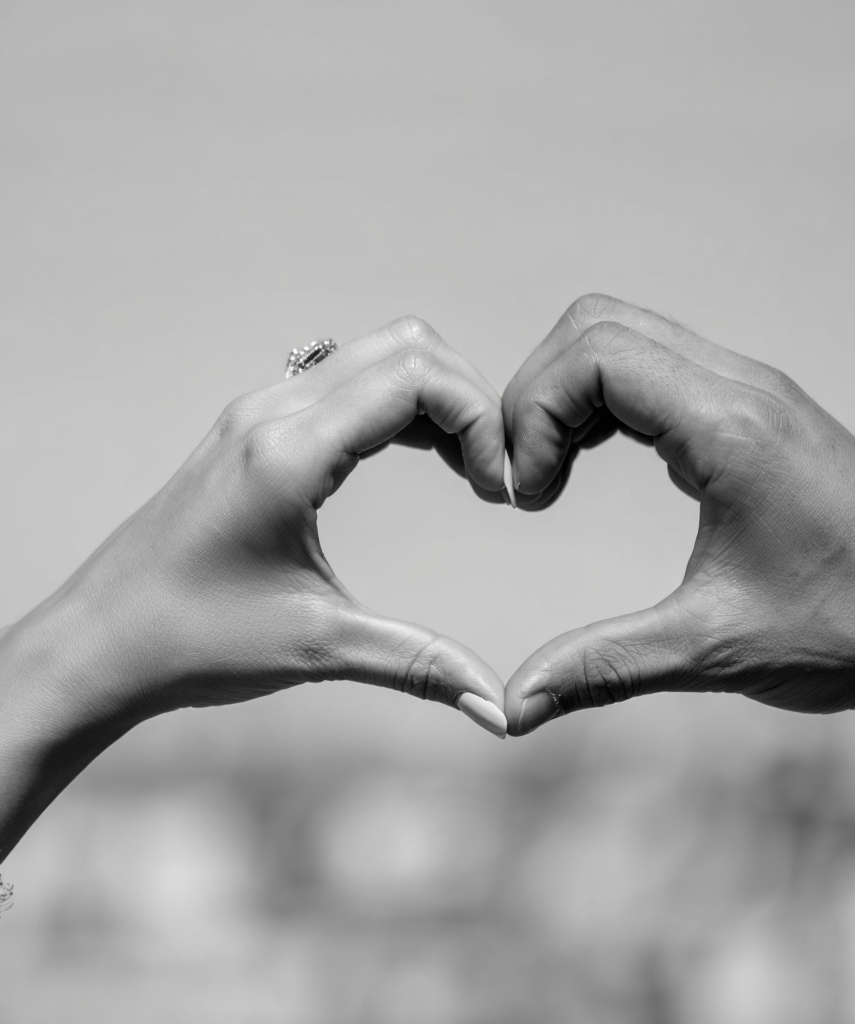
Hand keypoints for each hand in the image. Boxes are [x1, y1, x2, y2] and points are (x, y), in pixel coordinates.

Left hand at [1, 316, 507, 858]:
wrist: (100, 644)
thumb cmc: (191, 642)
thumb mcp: (318, 648)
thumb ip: (419, 664)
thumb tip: (500, 710)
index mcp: (288, 452)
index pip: (413, 378)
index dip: (479, 418)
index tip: (499, 488)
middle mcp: (272, 411)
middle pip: (405, 347)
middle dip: (468, 400)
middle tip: (491, 476)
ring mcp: (259, 413)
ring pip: (376, 356)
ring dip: (436, 398)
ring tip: (465, 469)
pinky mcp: (255, 429)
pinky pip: (347, 382)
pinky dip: (400, 405)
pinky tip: (420, 458)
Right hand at [502, 294, 854, 733]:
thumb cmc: (849, 629)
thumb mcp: (711, 649)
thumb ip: (601, 667)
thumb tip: (514, 708)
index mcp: (730, 428)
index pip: (593, 355)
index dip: (533, 413)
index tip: (528, 494)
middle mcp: (743, 388)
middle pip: (599, 327)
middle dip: (539, 395)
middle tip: (531, 479)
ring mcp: (756, 393)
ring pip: (629, 338)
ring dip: (573, 394)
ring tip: (556, 473)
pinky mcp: (761, 412)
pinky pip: (662, 368)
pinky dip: (611, 400)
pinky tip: (601, 460)